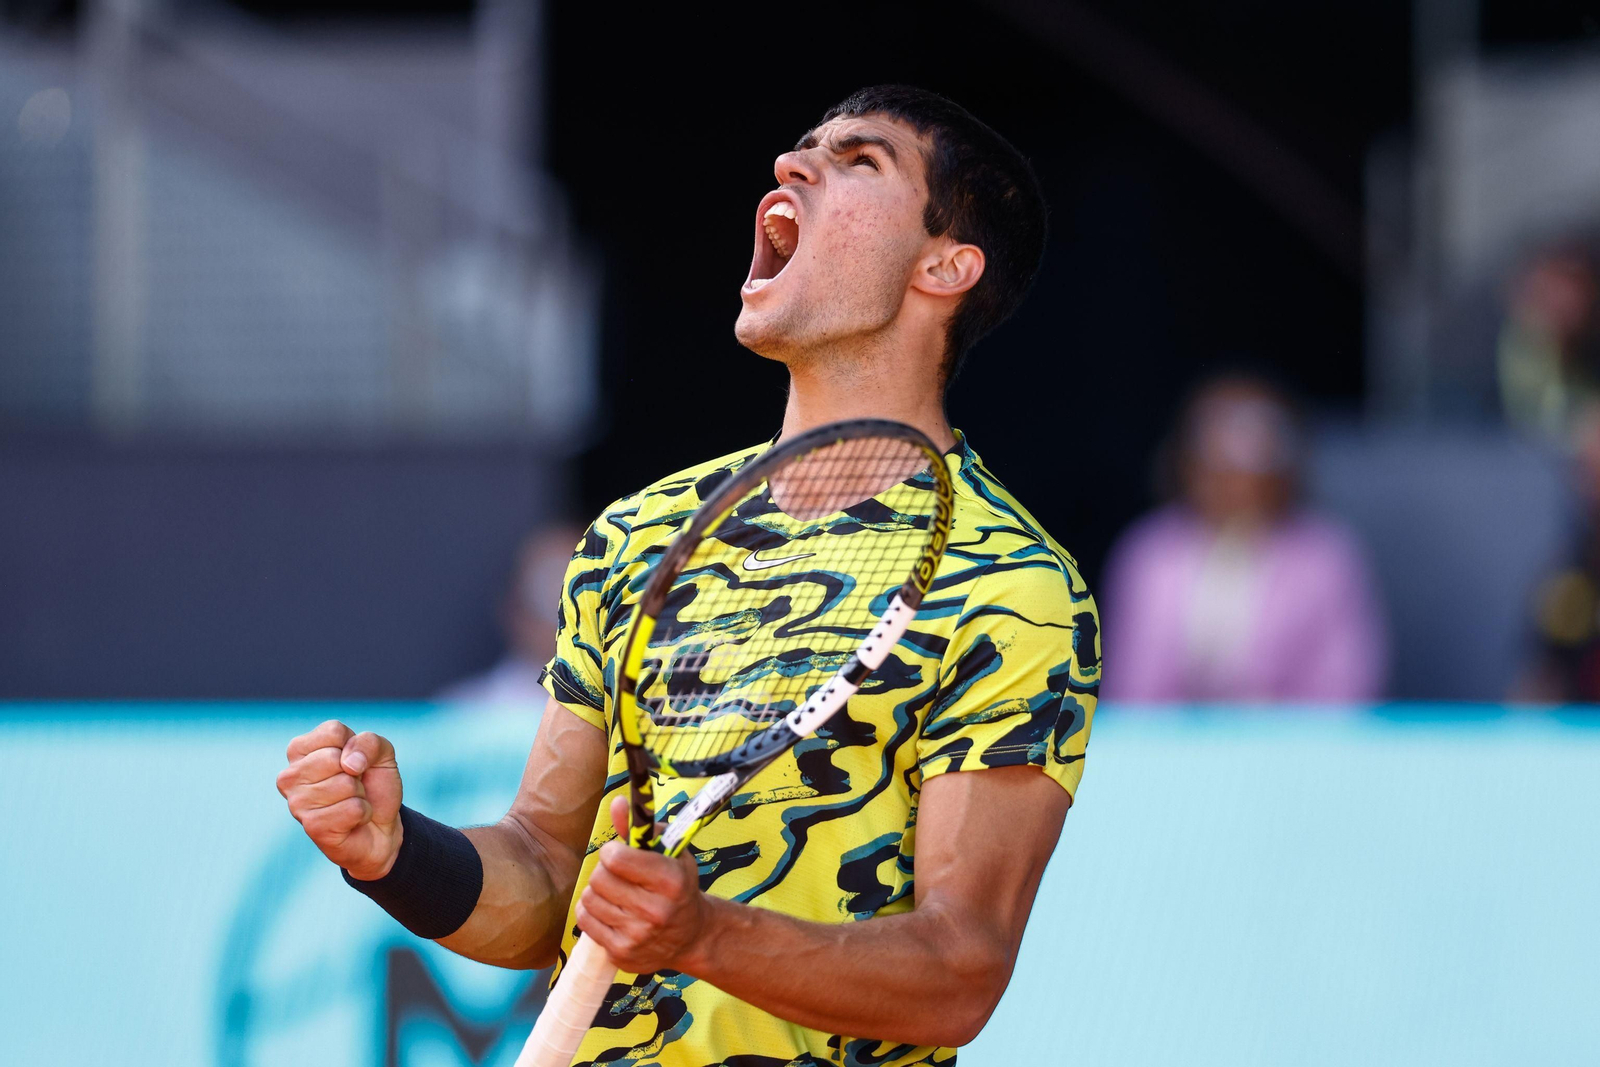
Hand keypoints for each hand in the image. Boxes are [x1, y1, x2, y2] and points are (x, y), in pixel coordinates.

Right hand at [276, 719, 402, 880]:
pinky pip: (353, 808)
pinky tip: (352, 820)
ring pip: (345, 784)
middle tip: (353, 785)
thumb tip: (349, 763)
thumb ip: (369, 742)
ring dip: (360, 795)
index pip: (333, 732)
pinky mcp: (312, 826)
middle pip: (334, 758)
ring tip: (351, 802)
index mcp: (300, 749)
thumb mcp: (381, 754)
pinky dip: (363, 812)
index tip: (354, 762)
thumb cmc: (373, 785)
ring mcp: (297, 803)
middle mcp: (290, 776)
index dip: (355, 746)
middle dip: (357, 772)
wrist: (381, 827)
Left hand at [575, 795, 712, 975]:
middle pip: (599, 878)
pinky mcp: (621, 954)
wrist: (692, 937)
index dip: (613, 852)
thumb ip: (639, 828)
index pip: (616, 858)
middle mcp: (656, 911)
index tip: (620, 854)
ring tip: (616, 893)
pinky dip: (592, 911)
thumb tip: (617, 803)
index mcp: (671, 881)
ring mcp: (637, 936)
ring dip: (598, 891)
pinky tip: (609, 910)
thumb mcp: (670, 853)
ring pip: (589, 899)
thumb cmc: (678, 886)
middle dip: (604, 871)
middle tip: (618, 874)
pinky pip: (584, 921)